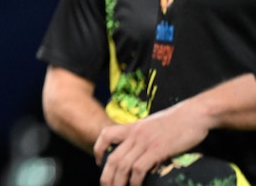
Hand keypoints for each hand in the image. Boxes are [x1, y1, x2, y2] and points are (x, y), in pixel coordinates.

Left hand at [94, 101, 209, 185]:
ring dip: (119, 182)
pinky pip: (139, 168)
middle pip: (112, 158)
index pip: (106, 135)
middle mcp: (135, 134)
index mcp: (133, 127)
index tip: (99, 163)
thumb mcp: (154, 126)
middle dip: (107, 176)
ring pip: (122, 165)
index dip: (98, 149)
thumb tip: (144, 157)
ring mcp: (145, 142)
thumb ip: (145, 138)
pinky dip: (135, 180)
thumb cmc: (179, 121)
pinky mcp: (158, 149)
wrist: (195, 113)